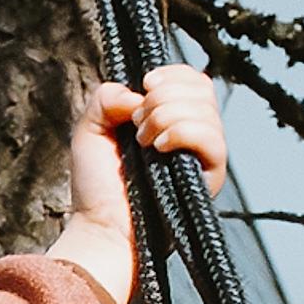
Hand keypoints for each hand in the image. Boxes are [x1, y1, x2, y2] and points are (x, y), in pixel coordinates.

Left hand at [44, 65, 227, 303]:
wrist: (103, 229)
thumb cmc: (96, 188)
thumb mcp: (90, 129)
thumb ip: (107, 97)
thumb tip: (140, 92)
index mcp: (171, 120)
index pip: (193, 80)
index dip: (172, 74)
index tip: (145, 85)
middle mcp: (192, 135)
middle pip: (203, 88)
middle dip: (163, 96)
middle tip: (137, 125)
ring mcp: (203, 157)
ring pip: (207, 110)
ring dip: (166, 116)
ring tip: (142, 143)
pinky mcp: (210, 177)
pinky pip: (214, 139)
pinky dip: (182, 133)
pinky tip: (157, 150)